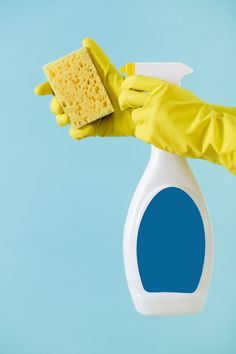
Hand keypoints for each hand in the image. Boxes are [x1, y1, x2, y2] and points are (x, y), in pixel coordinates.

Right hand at [34, 38, 134, 138]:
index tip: (39, 90)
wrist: (137, 108)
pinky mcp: (91, 130)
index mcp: (78, 88)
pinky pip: (77, 134)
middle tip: (61, 105)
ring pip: (63, 120)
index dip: (46, 88)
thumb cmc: (123, 89)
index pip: (57, 88)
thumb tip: (86, 40)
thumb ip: (98, 58)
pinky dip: (79, 132)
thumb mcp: (110, 73)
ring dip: (62, 119)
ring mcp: (83, 117)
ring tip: (69, 116)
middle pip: (57, 105)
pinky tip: (87, 127)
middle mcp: (77, 102)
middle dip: (55, 106)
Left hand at [119, 75, 235, 173]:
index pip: (134, 80)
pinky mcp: (150, 133)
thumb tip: (144, 89)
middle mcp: (154, 100)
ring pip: (134, 116)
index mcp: (161, 87)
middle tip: (127, 105)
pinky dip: (145, 132)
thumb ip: (160, 91)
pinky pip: (139, 131)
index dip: (127, 84)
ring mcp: (151, 117)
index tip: (126, 88)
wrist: (204, 131)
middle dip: (125, 101)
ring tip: (154, 122)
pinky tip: (156, 132)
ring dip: (141, 119)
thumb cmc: (195, 112)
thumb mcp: (178, 93)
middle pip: (127, 97)